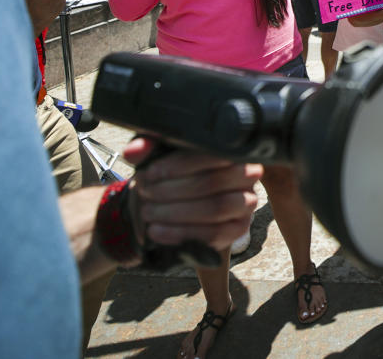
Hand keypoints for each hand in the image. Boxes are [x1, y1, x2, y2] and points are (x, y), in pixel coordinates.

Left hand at [123, 137, 261, 252]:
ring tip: (148, 213)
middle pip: (213, 182)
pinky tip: (157, 231)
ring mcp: (246, 202)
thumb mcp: (160, 154)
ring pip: (216, 208)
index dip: (177, 165)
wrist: (174, 200)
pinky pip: (215, 234)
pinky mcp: (238, 228)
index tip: (150, 174)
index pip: (211, 154)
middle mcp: (248, 173)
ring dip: (176, 213)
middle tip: (146, 194)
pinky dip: (181, 233)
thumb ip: (147, 148)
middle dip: (173, 191)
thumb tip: (135, 151)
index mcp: (232, 148)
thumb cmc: (172, 171)